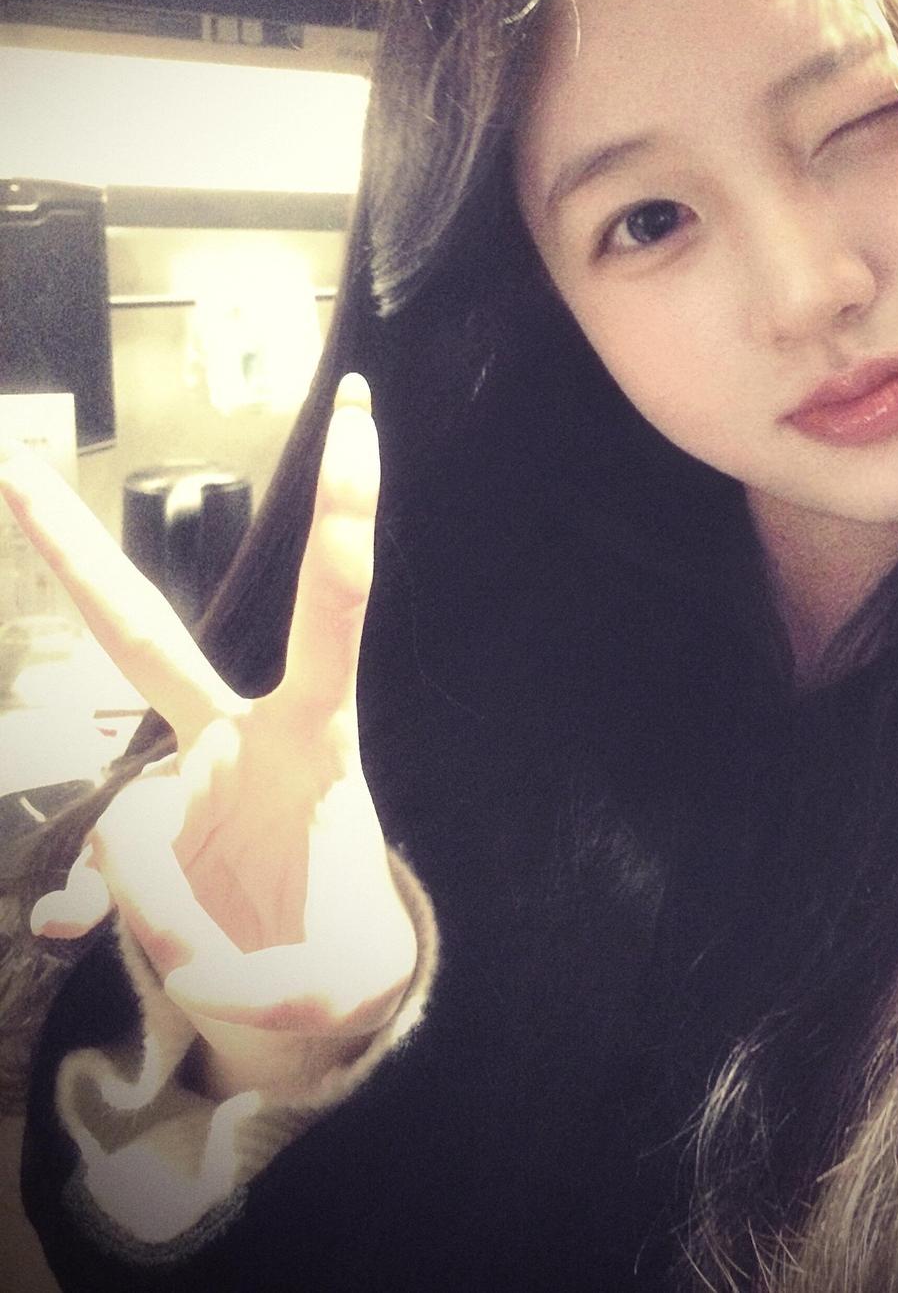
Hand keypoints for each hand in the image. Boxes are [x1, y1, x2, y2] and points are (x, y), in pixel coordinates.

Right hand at [0, 375, 417, 1095]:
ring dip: (187, 916)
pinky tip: (193, 950)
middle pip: (135, 632)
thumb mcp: (326, 968)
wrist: (305, 985)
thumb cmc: (328, 940)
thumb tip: (138, 939)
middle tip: (11, 459)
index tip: (359, 416)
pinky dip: (152, 936)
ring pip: (125, 835)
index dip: (344, 518)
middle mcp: (228, 740)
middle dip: (68, 547)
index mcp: (310, 733)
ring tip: (256, 948)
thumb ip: (252, 966)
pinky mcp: (127, 843)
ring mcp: (169, 786)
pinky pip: (111, 892)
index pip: (331, 610)